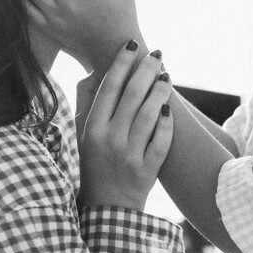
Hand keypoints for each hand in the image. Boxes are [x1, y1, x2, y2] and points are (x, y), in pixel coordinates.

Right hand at [78, 42, 172, 210]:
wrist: (106, 208)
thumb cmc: (94, 165)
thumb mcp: (82, 136)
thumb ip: (87, 105)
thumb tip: (97, 73)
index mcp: (92, 128)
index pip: (109, 88)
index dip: (122, 63)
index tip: (133, 44)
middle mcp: (110, 140)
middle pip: (132, 96)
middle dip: (146, 70)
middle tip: (157, 54)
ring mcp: (129, 155)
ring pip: (150, 115)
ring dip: (160, 91)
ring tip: (167, 75)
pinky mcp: (147, 170)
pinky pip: (161, 141)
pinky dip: (167, 124)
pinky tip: (170, 108)